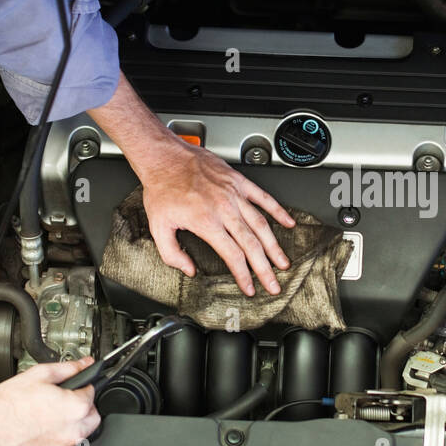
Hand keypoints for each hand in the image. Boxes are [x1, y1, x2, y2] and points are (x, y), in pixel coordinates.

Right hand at [0, 358, 100, 445]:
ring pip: (74, 437)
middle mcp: (72, 433)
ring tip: (44, 418)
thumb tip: (83, 364)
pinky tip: (37, 433)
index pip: (91, 395)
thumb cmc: (7, 402)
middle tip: (63, 403)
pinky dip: (51, 444)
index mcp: (75, 409)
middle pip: (90, 419)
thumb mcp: (41, 374)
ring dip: (66, 428)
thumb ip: (68, 369)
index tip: (74, 389)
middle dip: (81, 410)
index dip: (82, 389)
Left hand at [139, 137, 295, 295]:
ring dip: (274, 246)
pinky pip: (263, 197)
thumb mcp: (157, 226)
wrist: (165, 157)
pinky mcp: (238, 181)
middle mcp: (223, 208)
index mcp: (206, 222)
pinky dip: (278, 211)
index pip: (232, 255)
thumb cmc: (162, 187)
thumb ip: (172, 253)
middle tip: (273, 284)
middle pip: (251, 245)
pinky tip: (288, 222)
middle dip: (265, 268)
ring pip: (261, 225)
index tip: (250, 288)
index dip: (243, 275)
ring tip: (283, 262)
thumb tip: (188, 269)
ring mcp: (234, 194)